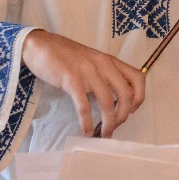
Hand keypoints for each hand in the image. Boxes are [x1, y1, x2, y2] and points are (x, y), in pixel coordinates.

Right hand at [20, 29, 145, 137]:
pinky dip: (87, 122)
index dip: (139, 98)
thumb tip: (109, 105)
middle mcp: (103, 64)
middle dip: (123, 116)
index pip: (138, 78)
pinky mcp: (71, 79)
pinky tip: (86, 131)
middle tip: (114, 126)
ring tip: (103, 135)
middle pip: (126, 95)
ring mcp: (87, 71)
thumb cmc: (65, 56)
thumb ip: (102, 78)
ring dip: (108, 123)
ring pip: (107, 103)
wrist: (39, 45)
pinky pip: (84, 106)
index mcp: (110, 60)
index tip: (131, 111)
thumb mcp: (90, 61)